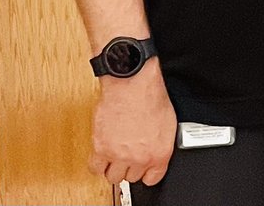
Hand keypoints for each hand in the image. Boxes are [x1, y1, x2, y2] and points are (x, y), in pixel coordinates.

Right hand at [89, 61, 176, 185]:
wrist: (133, 85)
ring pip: (113, 177)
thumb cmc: (151, 97)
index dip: (147, 173)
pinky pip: (95, 168)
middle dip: (130, 167)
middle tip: (129, 157)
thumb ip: (161, 143)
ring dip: (114, 168)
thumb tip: (156, 149)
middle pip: (131, 178)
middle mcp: (140, 158)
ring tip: (116, 156)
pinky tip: (103, 156)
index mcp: (160, 153)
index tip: (143, 170)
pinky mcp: (100, 149)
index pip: (153, 178)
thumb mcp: (168, 123)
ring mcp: (119, 155)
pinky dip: (98, 164)